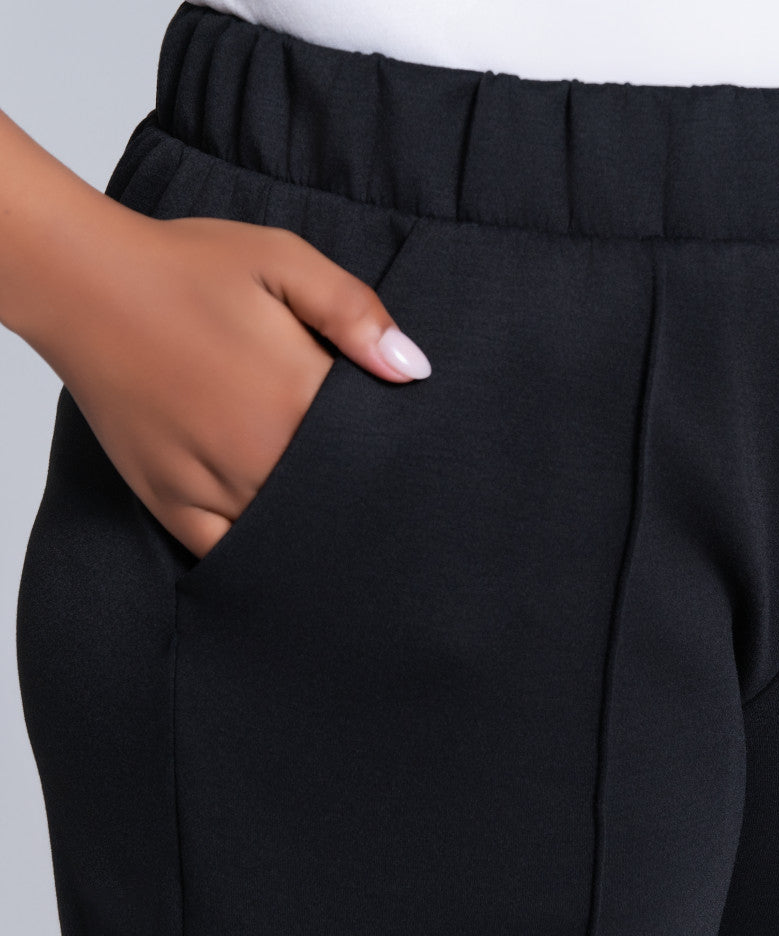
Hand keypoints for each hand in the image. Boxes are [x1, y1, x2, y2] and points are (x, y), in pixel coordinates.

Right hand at [33, 212, 430, 561]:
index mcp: (297, 395)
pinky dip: (254, 551)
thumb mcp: (283, 261)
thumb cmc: (186, 268)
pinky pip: (225, 550)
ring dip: (314, 526)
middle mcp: (261, 453)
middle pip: (335, 495)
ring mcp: (213, 484)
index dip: (389, 446)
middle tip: (373, 484)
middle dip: (358, 490)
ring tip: (335, 517)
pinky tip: (274, 540)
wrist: (85, 284)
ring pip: (286, 530)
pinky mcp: (171, 501)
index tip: (406, 447)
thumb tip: (413, 369)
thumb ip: (354, 313)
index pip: (370, 445)